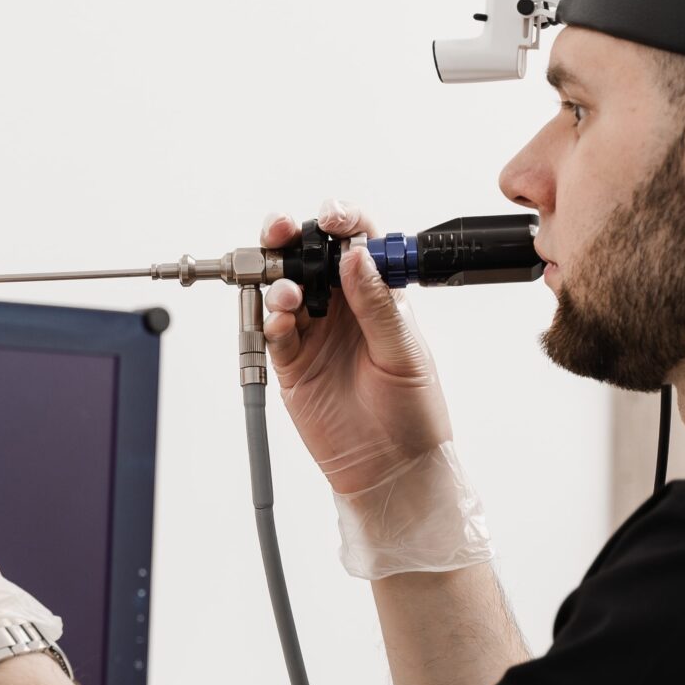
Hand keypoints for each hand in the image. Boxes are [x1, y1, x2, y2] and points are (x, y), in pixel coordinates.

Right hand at [261, 199, 452, 494]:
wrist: (394, 468)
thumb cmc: (413, 412)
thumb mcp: (405, 352)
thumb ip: (378, 305)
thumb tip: (356, 256)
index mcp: (377, 295)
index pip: (356, 242)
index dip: (341, 221)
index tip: (332, 216)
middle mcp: (342, 307)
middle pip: (307, 255)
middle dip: (290, 236)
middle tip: (282, 231)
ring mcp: (314, 333)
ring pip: (283, 288)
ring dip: (278, 278)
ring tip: (288, 292)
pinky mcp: (291, 363)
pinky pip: (273, 332)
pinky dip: (271, 320)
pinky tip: (282, 320)